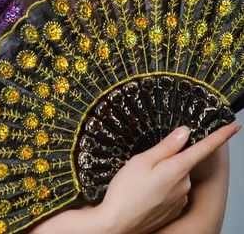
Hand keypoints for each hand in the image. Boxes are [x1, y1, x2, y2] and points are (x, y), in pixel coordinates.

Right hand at [94, 122, 240, 233]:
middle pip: (183, 161)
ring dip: (163, 174)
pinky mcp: (174, 209)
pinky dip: (161, 187)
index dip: (221, 136)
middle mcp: (184, 185)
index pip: (205, 148)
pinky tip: (144, 192)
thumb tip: (184, 132)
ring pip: (176, 176)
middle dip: (168, 158)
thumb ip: (166, 146)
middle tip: (144, 164)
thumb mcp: (142, 160)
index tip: (233, 126)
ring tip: (140, 181)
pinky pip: (172, 190)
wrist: (117, 225)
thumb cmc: (126, 192)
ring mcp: (180, 199)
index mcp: (177, 169)